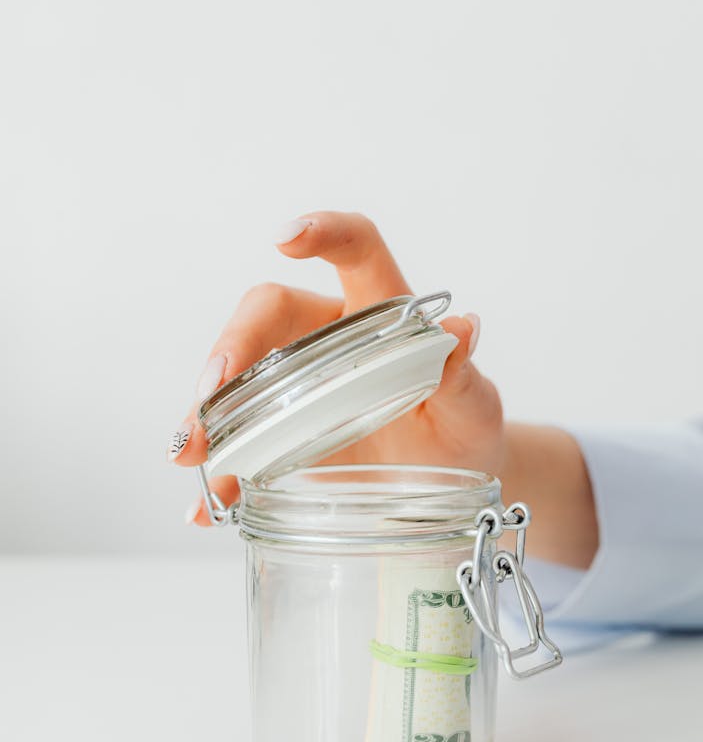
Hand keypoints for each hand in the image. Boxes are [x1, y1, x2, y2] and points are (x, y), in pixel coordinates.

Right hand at [168, 211, 503, 525]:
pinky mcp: (283, 434)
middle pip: (268, 315)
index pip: (356, 251)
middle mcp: (331, 339)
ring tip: (190, 454)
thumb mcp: (473, 412)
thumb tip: (465, 330)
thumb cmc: (463, 436)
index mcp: (381, 314)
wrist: (449, 490)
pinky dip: (219, 475)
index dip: (325, 233)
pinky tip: (206, 507)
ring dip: (208, 413)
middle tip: (211, 391)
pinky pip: (239, 443)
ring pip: (239, 379)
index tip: (287, 239)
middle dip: (231, 346)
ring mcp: (300, 387)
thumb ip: (463, 377)